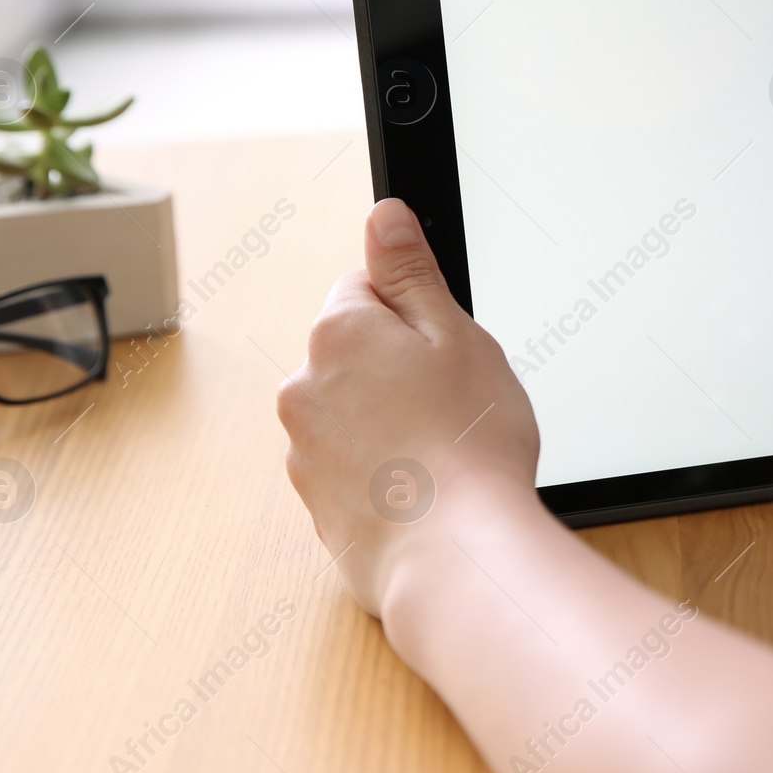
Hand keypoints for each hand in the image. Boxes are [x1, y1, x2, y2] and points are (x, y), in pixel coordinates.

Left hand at [277, 198, 539, 615]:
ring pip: (354, 412)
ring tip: (444, 453)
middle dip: (400, 369)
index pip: (366, 288)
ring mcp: (304, 451)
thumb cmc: (468, 443)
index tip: (446, 350)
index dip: (416, 314)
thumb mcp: (455, 333)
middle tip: (454, 402)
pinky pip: (353, 466)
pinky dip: (384, 472)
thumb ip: (410, 271)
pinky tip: (426, 490)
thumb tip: (383, 215)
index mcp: (337, 333)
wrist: (455, 557)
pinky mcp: (317, 504)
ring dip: (391, 422)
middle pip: (356, 353)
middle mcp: (303, 388)